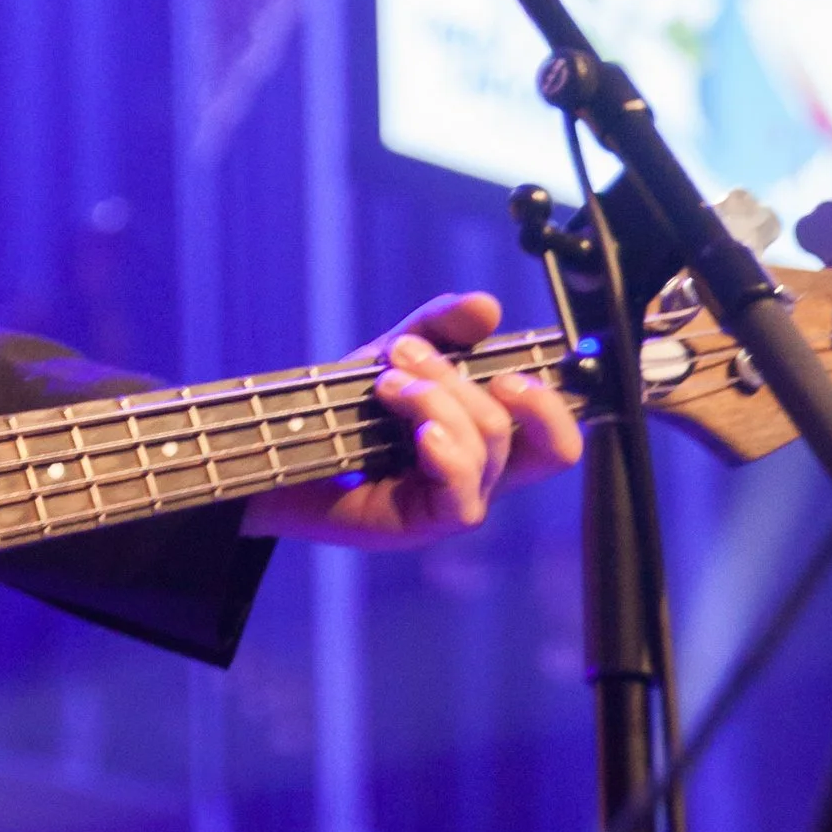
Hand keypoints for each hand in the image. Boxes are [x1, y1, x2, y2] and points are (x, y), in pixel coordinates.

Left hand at [241, 291, 578, 547]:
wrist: (275, 447)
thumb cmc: (341, 406)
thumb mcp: (394, 352)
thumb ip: (439, 327)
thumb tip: (487, 307)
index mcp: (487, 433)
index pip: (555, 435)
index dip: (555, 404)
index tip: (511, 368)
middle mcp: (482, 473)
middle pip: (527, 432)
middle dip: (462, 377)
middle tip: (404, 353)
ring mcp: (455, 500)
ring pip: (488, 447)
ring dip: (438, 399)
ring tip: (385, 382)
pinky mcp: (423, 524)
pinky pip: (464, 497)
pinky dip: (448, 453)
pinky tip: (422, 434)